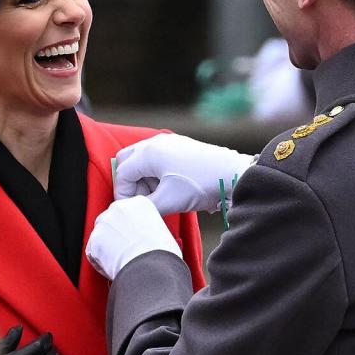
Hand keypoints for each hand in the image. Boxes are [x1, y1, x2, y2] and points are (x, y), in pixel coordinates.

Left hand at [86, 196, 182, 280]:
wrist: (151, 268)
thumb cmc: (162, 254)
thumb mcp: (161, 230)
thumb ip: (147, 227)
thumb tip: (144, 236)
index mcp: (139, 203)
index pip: (127, 212)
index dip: (130, 228)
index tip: (135, 238)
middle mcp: (119, 208)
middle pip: (111, 220)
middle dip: (115, 236)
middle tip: (126, 251)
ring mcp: (105, 223)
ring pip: (101, 236)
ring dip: (107, 248)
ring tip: (122, 261)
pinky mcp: (94, 240)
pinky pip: (93, 252)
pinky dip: (100, 261)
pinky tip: (114, 266)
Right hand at [114, 133, 254, 214]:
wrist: (233, 174)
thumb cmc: (200, 185)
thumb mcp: (169, 201)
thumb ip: (144, 207)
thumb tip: (131, 212)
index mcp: (148, 153)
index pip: (122, 173)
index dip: (122, 194)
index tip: (130, 209)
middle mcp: (155, 143)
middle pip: (127, 161)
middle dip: (129, 183)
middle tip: (140, 201)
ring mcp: (168, 142)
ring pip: (142, 160)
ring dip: (143, 179)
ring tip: (157, 197)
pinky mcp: (180, 146)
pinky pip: (157, 158)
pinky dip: (155, 174)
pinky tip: (168, 188)